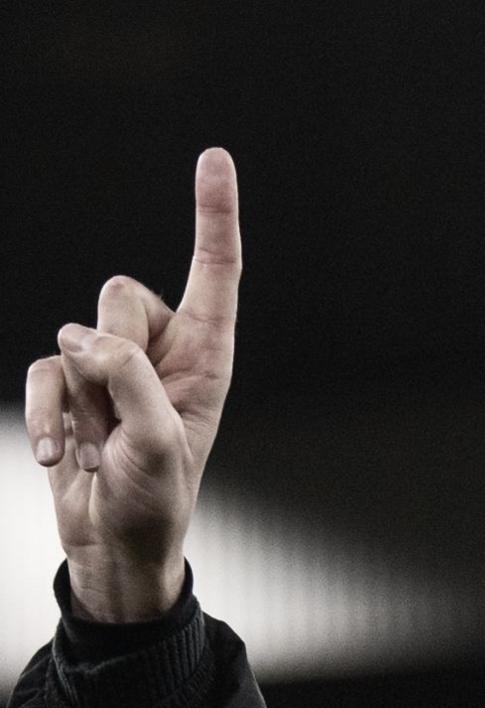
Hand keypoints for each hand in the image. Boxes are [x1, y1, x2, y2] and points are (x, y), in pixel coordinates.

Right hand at [24, 148, 241, 621]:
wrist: (115, 546)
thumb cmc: (155, 502)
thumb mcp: (158, 445)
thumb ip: (131, 380)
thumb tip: (83, 339)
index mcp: (207, 362)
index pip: (215, 276)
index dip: (213, 217)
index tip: (215, 158)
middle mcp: (163, 354)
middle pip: (121, 293)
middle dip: (112, 351)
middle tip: (123, 418)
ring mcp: (113, 368)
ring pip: (75, 331)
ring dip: (80, 396)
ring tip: (101, 446)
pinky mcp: (70, 386)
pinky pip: (42, 369)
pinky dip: (46, 413)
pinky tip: (59, 457)